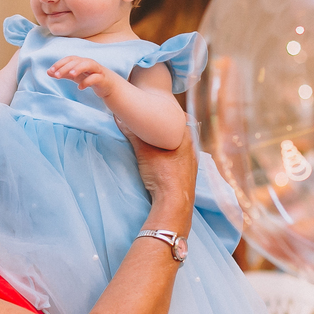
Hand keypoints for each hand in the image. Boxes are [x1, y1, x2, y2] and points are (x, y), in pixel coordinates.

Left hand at [47, 56, 116, 97]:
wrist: (107, 85)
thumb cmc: (88, 77)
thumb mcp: (74, 76)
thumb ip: (62, 73)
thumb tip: (48, 72)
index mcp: (80, 61)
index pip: (69, 59)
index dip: (60, 64)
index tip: (51, 71)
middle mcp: (88, 63)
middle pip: (77, 61)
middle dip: (66, 67)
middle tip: (57, 76)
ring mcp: (96, 70)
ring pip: (88, 64)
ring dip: (79, 68)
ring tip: (71, 75)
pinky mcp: (102, 78)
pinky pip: (95, 77)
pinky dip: (87, 82)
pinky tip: (80, 88)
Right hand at [118, 117, 195, 234]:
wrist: (174, 203)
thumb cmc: (162, 174)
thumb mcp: (143, 151)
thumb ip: (133, 133)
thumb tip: (119, 117)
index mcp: (187, 137)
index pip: (181, 117)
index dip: (169, 112)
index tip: (158, 110)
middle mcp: (193, 147)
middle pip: (181, 131)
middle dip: (168, 128)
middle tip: (154, 125)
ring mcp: (193, 162)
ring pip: (181, 145)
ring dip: (170, 143)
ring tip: (156, 141)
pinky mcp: (189, 174)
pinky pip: (181, 158)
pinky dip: (172, 155)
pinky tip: (163, 159)